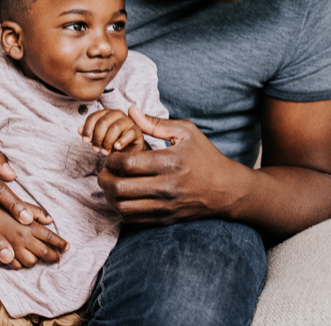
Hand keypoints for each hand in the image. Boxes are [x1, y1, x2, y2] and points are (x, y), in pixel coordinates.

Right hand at [0, 200, 67, 268]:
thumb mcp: (14, 199)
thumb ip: (33, 209)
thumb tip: (50, 219)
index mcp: (24, 223)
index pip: (49, 236)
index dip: (60, 243)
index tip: (67, 247)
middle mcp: (17, 237)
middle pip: (40, 253)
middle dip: (51, 256)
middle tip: (57, 257)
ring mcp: (6, 247)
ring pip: (23, 263)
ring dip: (29, 261)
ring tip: (34, 258)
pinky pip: (6, 266)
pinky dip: (10, 264)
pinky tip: (11, 260)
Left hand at [79, 109, 145, 154]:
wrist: (129, 151)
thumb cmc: (113, 142)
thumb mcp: (98, 138)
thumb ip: (89, 133)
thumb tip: (79, 130)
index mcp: (106, 113)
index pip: (93, 117)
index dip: (87, 129)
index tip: (85, 141)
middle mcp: (117, 114)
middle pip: (103, 122)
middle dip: (97, 137)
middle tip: (96, 149)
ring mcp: (128, 121)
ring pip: (115, 127)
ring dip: (107, 142)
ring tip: (105, 152)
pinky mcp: (137, 130)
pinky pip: (129, 134)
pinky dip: (121, 141)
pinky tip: (116, 147)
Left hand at [97, 107, 248, 224]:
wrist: (226, 189)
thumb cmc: (205, 156)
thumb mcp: (186, 132)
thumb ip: (155, 123)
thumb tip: (130, 111)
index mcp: (170, 162)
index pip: (128, 163)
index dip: (111, 159)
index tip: (111, 155)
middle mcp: (166, 187)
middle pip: (120, 188)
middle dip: (104, 178)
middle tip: (104, 171)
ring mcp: (165, 206)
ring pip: (123, 207)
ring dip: (109, 196)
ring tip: (111, 184)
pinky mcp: (164, 219)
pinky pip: (133, 219)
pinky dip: (121, 208)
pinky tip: (123, 197)